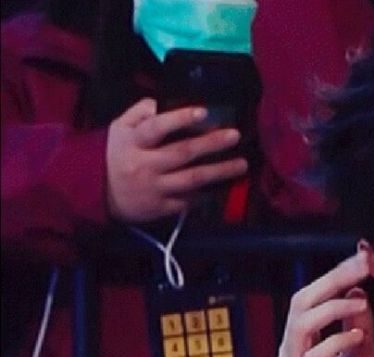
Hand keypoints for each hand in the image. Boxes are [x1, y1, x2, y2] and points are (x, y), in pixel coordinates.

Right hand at [105, 98, 248, 221]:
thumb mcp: (119, 129)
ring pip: (192, 179)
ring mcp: (155, 188)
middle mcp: (144, 165)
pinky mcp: (163, 208)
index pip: (155, 128)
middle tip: (235, 136)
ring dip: (220, 171)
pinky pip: (191, 199)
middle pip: (182, 153)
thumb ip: (139, 113)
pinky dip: (210, 192)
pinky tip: (227, 184)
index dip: (179, 119)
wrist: (102, 194)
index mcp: (132, 142)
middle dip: (211, 143)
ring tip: (242, 164)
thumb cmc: (118, 155)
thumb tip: (161, 101)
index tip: (203, 111)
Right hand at [275, 246, 373, 356]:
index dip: (335, 275)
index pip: (311, 299)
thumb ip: (359, 329)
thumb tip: (359, 293)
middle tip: (363, 264)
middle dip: (333, 279)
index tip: (364, 258)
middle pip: (301, 302)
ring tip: (360, 302)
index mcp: (302, 346)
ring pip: (300, 324)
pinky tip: (358, 339)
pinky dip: (337, 342)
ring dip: (332, 307)